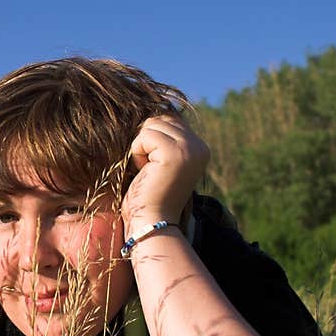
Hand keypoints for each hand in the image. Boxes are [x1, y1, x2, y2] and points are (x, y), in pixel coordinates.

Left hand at [121, 114, 209, 233]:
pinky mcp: (175, 153)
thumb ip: (162, 139)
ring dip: (140, 147)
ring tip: (147, 170)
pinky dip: (136, 153)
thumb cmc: (148, 195)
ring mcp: (190, 148)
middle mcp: (199, 146)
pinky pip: (144, 135)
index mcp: (199, 148)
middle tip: (149, 169)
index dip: (150, 139)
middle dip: (145, 141)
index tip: (153, 166)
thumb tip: (149, 113)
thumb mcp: (159, 162)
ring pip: (151, 124)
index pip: (168, 120)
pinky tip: (144, 171)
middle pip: (159, 119)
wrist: (151, 223)